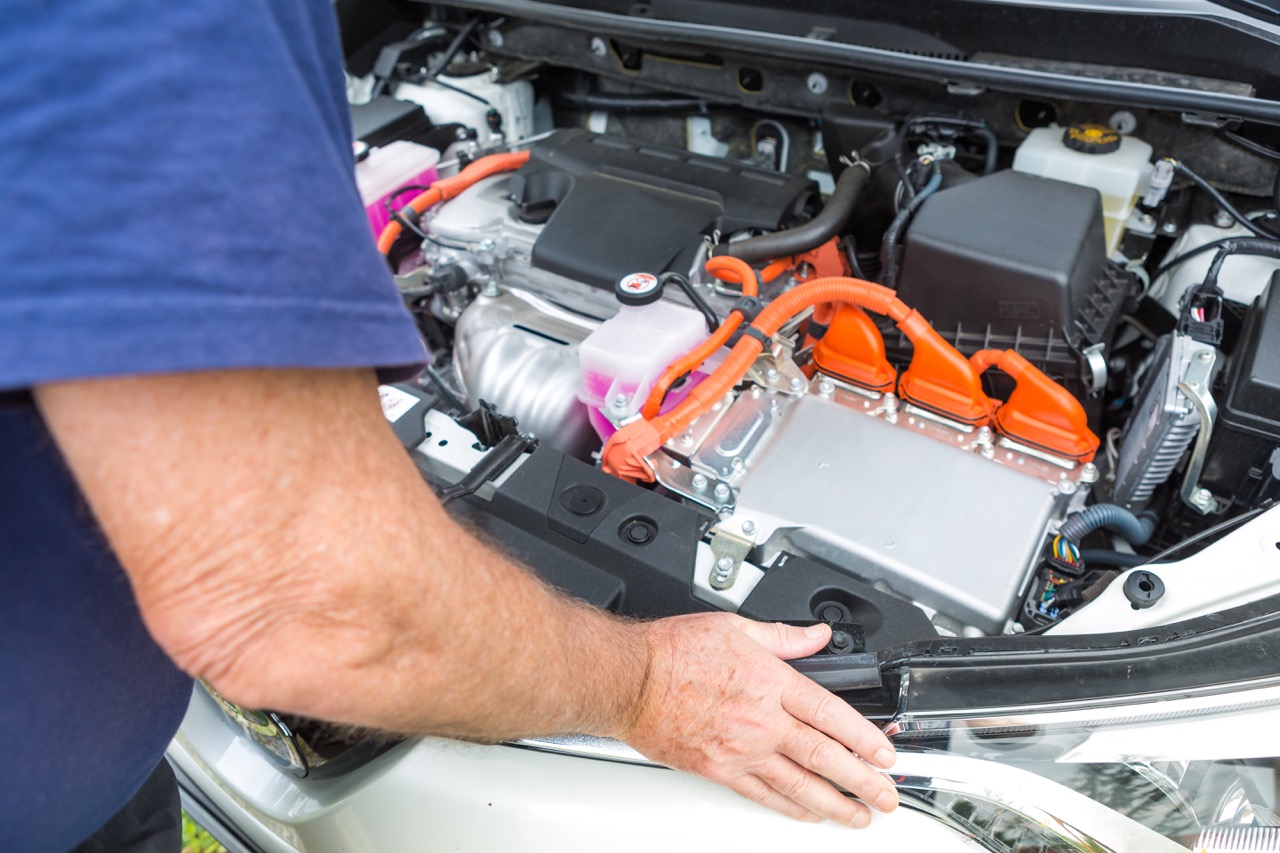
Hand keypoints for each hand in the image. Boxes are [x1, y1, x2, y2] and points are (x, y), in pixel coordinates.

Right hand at [622, 613, 898, 825]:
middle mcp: (760, 721)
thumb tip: (817, 634)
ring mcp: (740, 750)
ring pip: (798, 785)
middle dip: (862, 780)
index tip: (885, 753)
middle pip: (824, 757)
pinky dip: (790, 808)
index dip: (864, 738)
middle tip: (886, 795)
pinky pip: (762, 795)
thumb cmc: (673, 651)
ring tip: (859, 815)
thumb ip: (783, 636)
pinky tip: (808, 815)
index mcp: (770, 682)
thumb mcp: (735, 628)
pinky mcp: (718, 769)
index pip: (830, 714)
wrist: (629, 680)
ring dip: (835, 804)